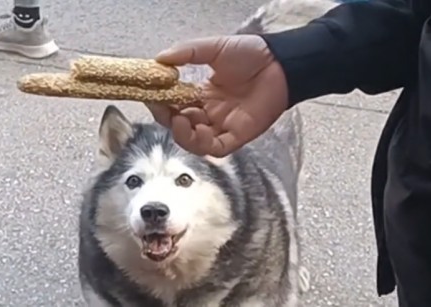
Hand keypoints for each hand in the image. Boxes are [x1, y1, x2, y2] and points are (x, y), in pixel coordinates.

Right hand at [147, 35, 288, 156]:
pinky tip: (197, 129)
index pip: (176, 104)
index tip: (151, 96)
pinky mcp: (238, 136)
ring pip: (195, 141)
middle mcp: (212, 112)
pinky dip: (202, 143)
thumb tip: (159, 59)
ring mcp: (224, 125)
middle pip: (181, 125)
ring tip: (179, 120)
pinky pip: (215, 147)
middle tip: (162, 109)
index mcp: (204, 94)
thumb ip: (187, 53)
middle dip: (168, 119)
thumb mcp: (214, 48)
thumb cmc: (251, 55)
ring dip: (182, 134)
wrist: (280, 64)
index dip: (162, 103)